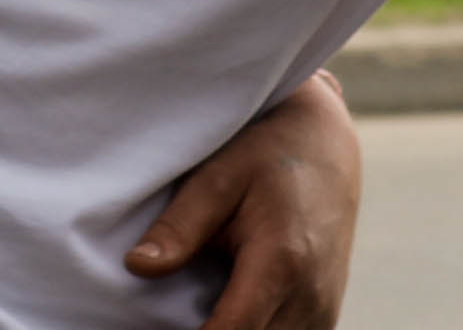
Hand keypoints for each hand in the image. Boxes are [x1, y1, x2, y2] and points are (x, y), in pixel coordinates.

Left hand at [127, 69, 361, 329]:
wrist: (326, 149)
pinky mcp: (324, 317)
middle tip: (163, 316)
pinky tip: (222, 312)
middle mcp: (310, 297)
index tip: (153, 327)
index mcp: (281, 261)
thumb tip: (137, 266)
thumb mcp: (218, 177)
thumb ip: (180, 226)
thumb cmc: (267, 156)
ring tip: (194, 309)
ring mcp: (322, 312)